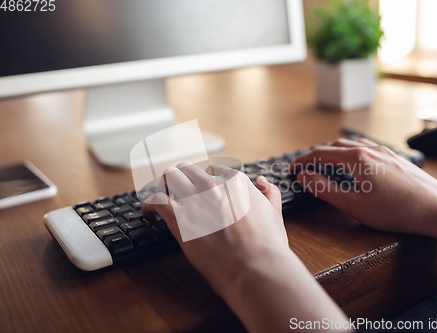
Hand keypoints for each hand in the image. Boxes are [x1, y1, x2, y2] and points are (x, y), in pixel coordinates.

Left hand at [142, 161, 348, 332]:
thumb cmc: (267, 246)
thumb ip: (269, 193)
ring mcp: (195, 200)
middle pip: (189, 169)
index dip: (207, 182)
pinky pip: (156, 200)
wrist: (255, 268)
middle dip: (183, 179)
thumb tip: (261, 181)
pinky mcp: (179, 219)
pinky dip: (149, 203)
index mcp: (236, 182)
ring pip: (170, 177)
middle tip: (179, 193)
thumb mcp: (275, 213)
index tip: (203, 192)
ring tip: (164, 198)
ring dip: (165, 185)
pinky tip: (148, 214)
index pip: (214, 170)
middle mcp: (214, 185)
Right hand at [291, 138, 436, 235]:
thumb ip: (324, 189)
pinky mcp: (395, 158)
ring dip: (334, 153)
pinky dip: (351, 154)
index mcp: (357, 159)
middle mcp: (370, 150)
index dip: (302, 161)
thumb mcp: (353, 204)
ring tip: (327, 167)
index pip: (320, 153)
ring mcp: (384, 152)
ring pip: (352, 146)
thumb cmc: (397, 210)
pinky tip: (356, 166)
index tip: (293, 169)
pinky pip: (366, 149)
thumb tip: (304, 176)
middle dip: (317, 155)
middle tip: (307, 169)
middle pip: (334, 146)